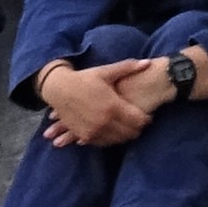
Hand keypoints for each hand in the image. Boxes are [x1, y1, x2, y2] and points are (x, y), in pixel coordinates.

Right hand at [40, 56, 154, 146]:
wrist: (59, 90)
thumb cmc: (84, 79)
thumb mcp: (106, 71)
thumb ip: (128, 68)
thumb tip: (148, 63)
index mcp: (113, 106)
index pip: (139, 120)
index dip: (147, 119)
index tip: (148, 115)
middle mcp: (104, 122)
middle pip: (130, 133)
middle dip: (138, 128)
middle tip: (140, 122)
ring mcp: (94, 131)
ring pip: (118, 140)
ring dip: (125, 135)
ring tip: (129, 127)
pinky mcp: (85, 136)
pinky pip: (104, 143)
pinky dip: (111, 139)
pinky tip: (115, 132)